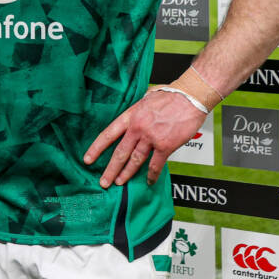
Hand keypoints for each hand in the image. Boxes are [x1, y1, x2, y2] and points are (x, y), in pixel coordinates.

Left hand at [83, 90, 205, 187]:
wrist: (190, 97)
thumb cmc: (171, 95)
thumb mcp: (146, 98)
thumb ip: (137, 112)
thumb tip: (133, 119)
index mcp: (131, 115)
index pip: (109, 134)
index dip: (97, 148)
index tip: (88, 159)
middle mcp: (138, 127)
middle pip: (120, 152)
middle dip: (110, 169)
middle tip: (104, 181)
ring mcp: (151, 138)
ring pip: (135, 160)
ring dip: (126, 174)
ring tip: (119, 182)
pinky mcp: (165, 146)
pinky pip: (155, 165)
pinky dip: (152, 175)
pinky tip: (149, 181)